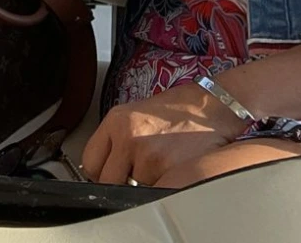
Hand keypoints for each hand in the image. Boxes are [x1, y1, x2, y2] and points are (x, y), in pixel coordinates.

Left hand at [80, 82, 243, 188]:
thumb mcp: (134, 115)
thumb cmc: (175, 111)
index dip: (99, 173)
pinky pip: (154, 193)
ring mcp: (149, 156)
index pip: (90, 162)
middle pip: (107, 181)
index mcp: (117, 121)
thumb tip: (100, 171)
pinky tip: (169, 173)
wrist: (210, 107)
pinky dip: (160, 189)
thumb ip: (115, 140)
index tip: (106, 175)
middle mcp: (129, 137)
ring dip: (143, 187)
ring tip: (158, 167)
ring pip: (132, 191)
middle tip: (134, 176)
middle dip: (119, 183)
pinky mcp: (169, 171)